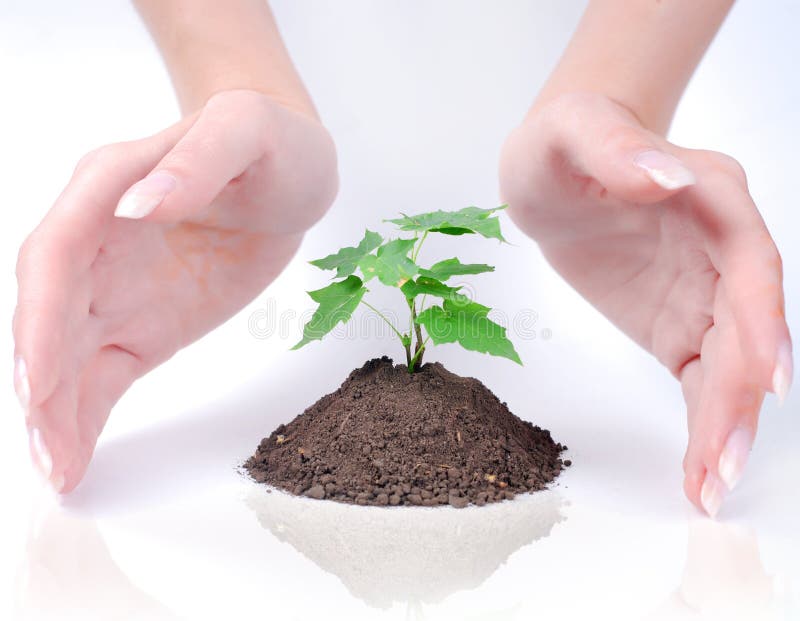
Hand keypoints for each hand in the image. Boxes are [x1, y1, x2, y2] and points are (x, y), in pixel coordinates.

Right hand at [13, 89, 337, 492]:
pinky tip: (77, 460)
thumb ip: (197, 161)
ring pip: (68, 355)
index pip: (55, 257)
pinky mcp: (143, 323)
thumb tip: (138, 205)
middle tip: (49, 455)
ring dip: (57, 415)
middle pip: (48, 317)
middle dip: (41, 386)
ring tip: (60, 474)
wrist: (289, 175)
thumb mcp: (247, 132)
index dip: (39, 321)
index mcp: (105, 188)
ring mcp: (115, 287)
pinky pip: (102, 373)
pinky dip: (87, 416)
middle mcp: (95, 241)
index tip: (39, 381)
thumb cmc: (268, 141)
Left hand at [499, 92, 791, 516]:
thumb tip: (667, 177)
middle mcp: (723, 250)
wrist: (554, 172)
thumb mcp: (574, 130)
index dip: (763, 318)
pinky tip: (695, 469)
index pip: (751, 261)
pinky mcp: (678, 325)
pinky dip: (701, 422)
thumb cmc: (566, 141)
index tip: (768, 376)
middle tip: (720, 463)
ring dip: (725, 425)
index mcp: (712, 196)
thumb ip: (618, 149)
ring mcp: (705, 293)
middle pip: (748, 328)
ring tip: (709, 487)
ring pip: (730, 365)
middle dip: (740, 396)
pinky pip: (700, 379)